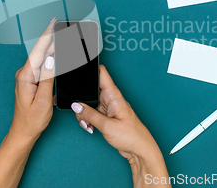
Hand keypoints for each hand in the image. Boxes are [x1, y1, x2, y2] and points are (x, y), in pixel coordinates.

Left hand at [10, 17, 55, 142]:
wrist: (24, 132)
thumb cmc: (32, 120)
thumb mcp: (43, 100)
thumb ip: (47, 78)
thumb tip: (51, 59)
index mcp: (26, 76)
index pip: (38, 51)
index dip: (47, 35)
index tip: (53, 22)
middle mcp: (25, 73)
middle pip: (40, 51)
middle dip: (51, 37)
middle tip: (63, 25)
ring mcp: (28, 76)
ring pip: (42, 57)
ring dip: (52, 46)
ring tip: (62, 35)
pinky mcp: (32, 80)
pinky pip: (42, 64)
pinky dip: (51, 57)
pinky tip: (57, 53)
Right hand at [71, 65, 169, 186]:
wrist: (140, 150)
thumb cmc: (131, 136)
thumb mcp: (107, 126)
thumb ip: (90, 115)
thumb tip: (76, 105)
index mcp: (114, 95)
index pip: (101, 73)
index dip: (90, 67)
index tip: (78, 66)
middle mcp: (111, 99)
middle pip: (90, 90)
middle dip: (82, 101)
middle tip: (80, 112)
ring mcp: (108, 108)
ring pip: (89, 104)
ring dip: (84, 114)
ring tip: (88, 125)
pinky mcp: (106, 116)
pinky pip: (92, 113)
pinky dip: (88, 120)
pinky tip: (90, 128)